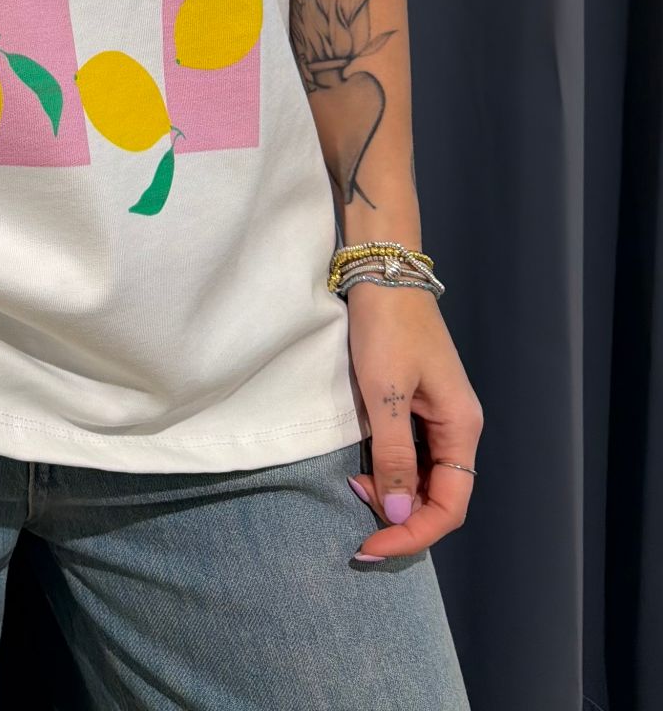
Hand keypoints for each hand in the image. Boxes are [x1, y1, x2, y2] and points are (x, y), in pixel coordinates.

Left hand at [343, 282, 482, 560]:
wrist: (383, 273)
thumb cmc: (387, 329)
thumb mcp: (385, 394)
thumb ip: (395, 455)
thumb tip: (399, 512)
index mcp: (460, 428)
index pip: (450, 505)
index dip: (414, 532)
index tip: (372, 545)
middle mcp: (457, 428)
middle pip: (440, 496)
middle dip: (402, 518)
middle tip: (359, 528)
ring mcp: (438, 416)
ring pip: (425, 479)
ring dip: (395, 497)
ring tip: (358, 494)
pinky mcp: (417, 405)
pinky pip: (412, 455)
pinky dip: (390, 472)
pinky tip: (365, 473)